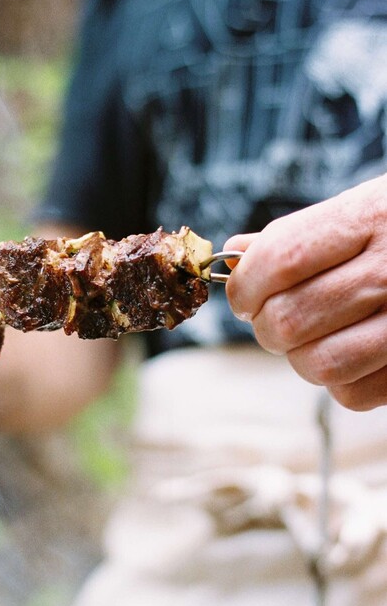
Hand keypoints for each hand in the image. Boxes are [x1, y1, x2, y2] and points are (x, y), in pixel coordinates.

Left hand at [224, 174, 386, 410]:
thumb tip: (234, 256)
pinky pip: (353, 394)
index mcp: (371, 218)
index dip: (245, 286)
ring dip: (300, 357)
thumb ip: (297, 235)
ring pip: (318, 364)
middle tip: (275, 317)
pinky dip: (339, 382)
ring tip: (311, 337)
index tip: (241, 295)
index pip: (280, 260)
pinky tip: (349, 352)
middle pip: (290, 319)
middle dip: (266, 325)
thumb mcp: (360, 210)